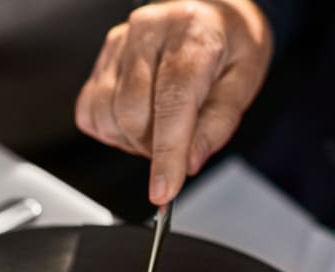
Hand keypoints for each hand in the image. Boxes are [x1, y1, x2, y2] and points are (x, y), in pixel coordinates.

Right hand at [75, 0, 271, 204]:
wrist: (212, 12)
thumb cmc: (230, 43)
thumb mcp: (244, 81)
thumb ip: (217, 124)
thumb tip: (188, 162)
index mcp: (192, 34)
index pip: (172, 102)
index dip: (166, 153)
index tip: (164, 191)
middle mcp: (149, 32)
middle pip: (132, 113)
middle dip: (152, 147)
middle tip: (178, 144)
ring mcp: (120, 43)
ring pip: (108, 114)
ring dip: (132, 139)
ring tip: (159, 127)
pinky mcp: (103, 57)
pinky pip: (90, 110)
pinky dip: (111, 129)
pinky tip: (137, 120)